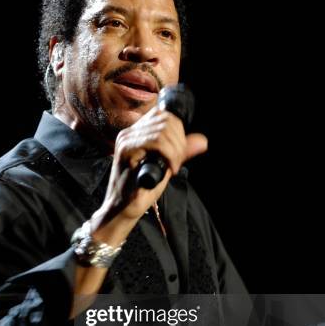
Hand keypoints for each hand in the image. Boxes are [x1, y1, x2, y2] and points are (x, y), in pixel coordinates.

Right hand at [95, 106, 207, 224]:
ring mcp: (126, 141)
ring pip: (163, 131)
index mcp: (135, 133)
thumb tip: (202, 140)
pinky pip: (157, 142)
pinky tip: (170, 169)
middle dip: (180, 142)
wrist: (123, 209)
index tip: (179, 154)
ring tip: (174, 167)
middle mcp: (128, 133)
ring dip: (176, 150)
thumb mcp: (165, 167)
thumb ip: (181, 152)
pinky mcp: (126, 151)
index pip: (163, 115)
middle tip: (177, 163)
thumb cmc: (141, 191)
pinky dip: (170, 155)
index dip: (178, 131)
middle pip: (166, 121)